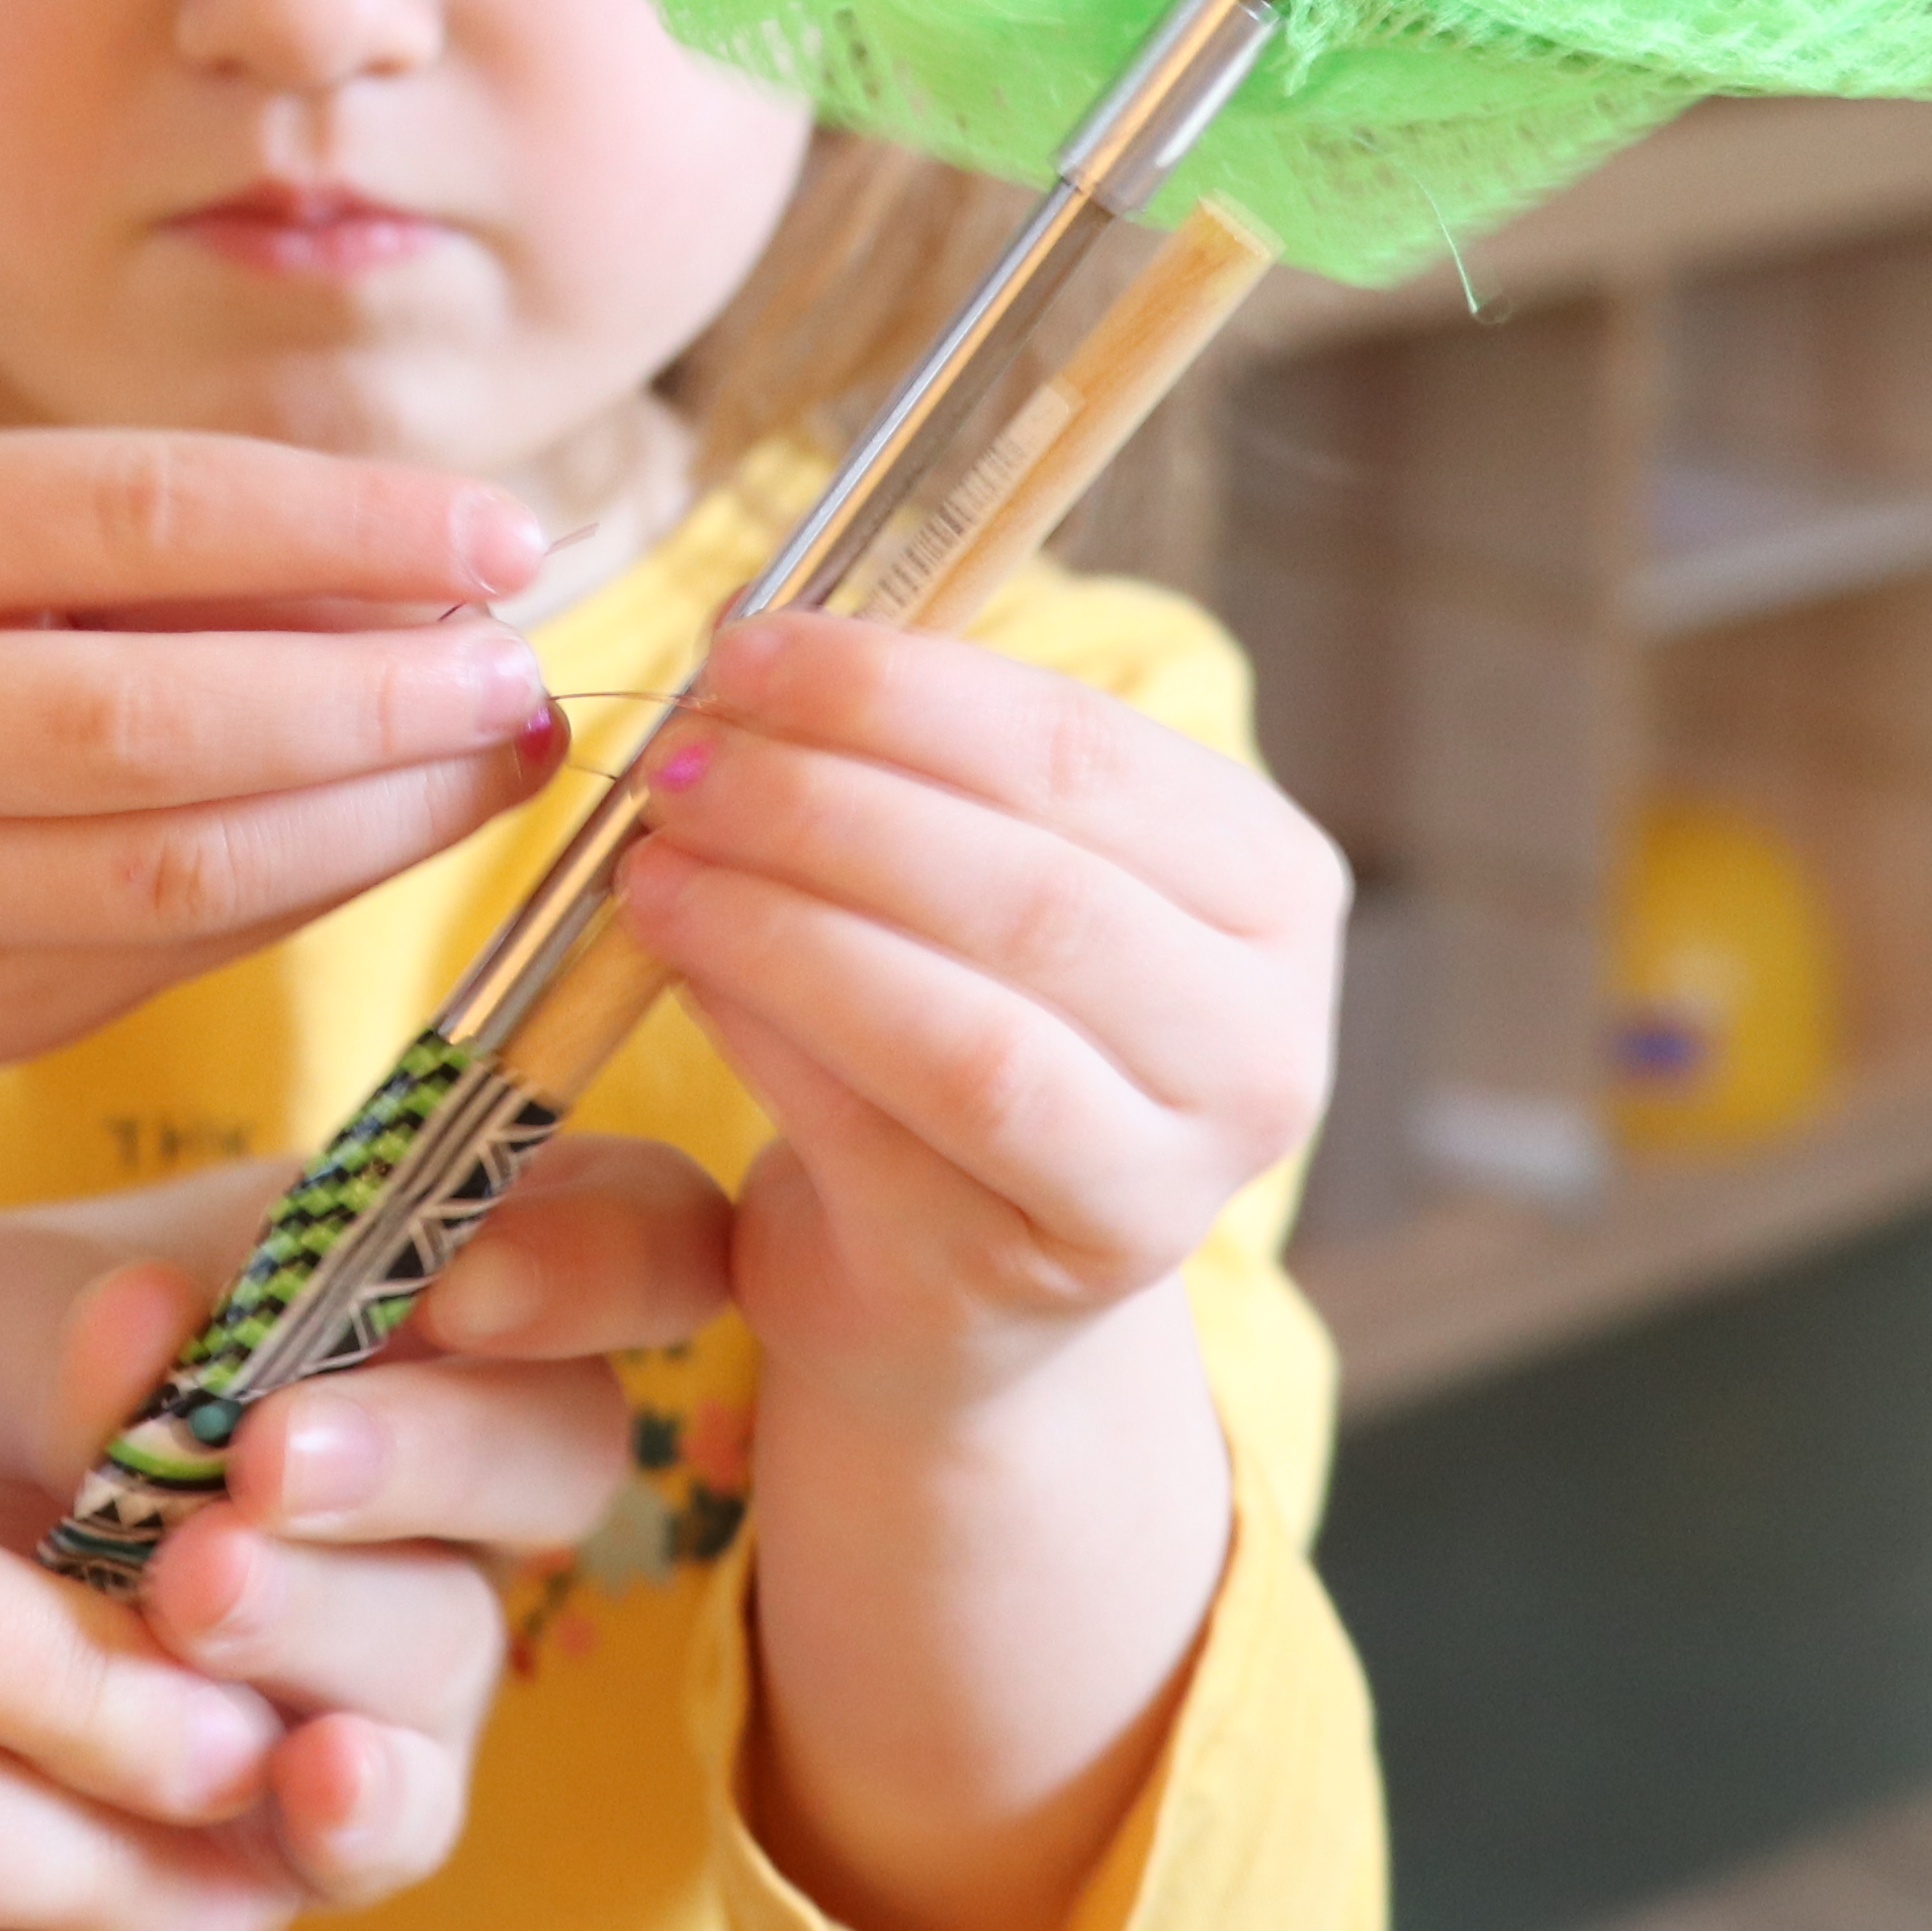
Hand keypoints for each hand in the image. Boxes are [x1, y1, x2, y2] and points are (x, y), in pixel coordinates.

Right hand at [0, 425, 580, 1332]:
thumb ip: (174, 542)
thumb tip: (453, 577)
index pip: (139, 517)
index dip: (344, 532)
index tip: (502, 539)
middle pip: (157, 724)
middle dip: (379, 703)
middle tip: (521, 676)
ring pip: (178, 874)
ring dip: (377, 818)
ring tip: (491, 754)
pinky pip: (165, 958)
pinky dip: (306, 892)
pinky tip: (388, 832)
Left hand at [0, 1133, 735, 1905]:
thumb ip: (61, 1327)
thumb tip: (156, 1345)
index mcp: (375, 1275)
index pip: (616, 1228)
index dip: (601, 1250)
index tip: (469, 1283)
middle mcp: (409, 1464)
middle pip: (559, 1450)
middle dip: (428, 1457)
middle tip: (264, 1464)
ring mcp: (364, 1644)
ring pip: (460, 1640)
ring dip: (342, 1622)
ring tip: (187, 1596)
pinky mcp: (287, 1807)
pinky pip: (386, 1820)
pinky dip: (358, 1805)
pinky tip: (294, 1785)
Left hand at [617, 613, 1343, 1420]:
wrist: (959, 1281)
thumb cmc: (977, 1026)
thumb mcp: (999, 876)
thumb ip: (928, 768)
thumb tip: (761, 661)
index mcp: (1273, 892)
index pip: (1083, 752)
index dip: (895, 691)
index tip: (741, 647)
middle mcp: (1258, 1050)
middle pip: (1032, 893)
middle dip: (825, 804)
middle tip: (678, 757)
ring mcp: (1157, 1189)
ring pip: (969, 1036)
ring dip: (784, 926)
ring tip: (659, 863)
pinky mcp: (1020, 1283)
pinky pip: (878, 1137)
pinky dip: (764, 1034)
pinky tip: (681, 967)